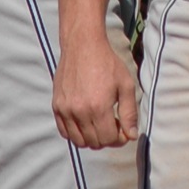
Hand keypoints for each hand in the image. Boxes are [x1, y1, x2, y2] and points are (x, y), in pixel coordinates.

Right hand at [53, 32, 138, 148]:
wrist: (82, 46)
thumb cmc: (107, 64)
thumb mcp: (126, 85)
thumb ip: (130, 113)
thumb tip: (131, 135)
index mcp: (99, 107)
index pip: (109, 139)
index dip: (120, 138)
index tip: (123, 129)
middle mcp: (79, 112)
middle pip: (94, 143)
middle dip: (107, 139)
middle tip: (113, 125)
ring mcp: (65, 110)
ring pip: (78, 141)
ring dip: (92, 139)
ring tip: (99, 124)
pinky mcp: (56, 106)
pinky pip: (64, 132)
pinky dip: (76, 134)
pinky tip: (86, 122)